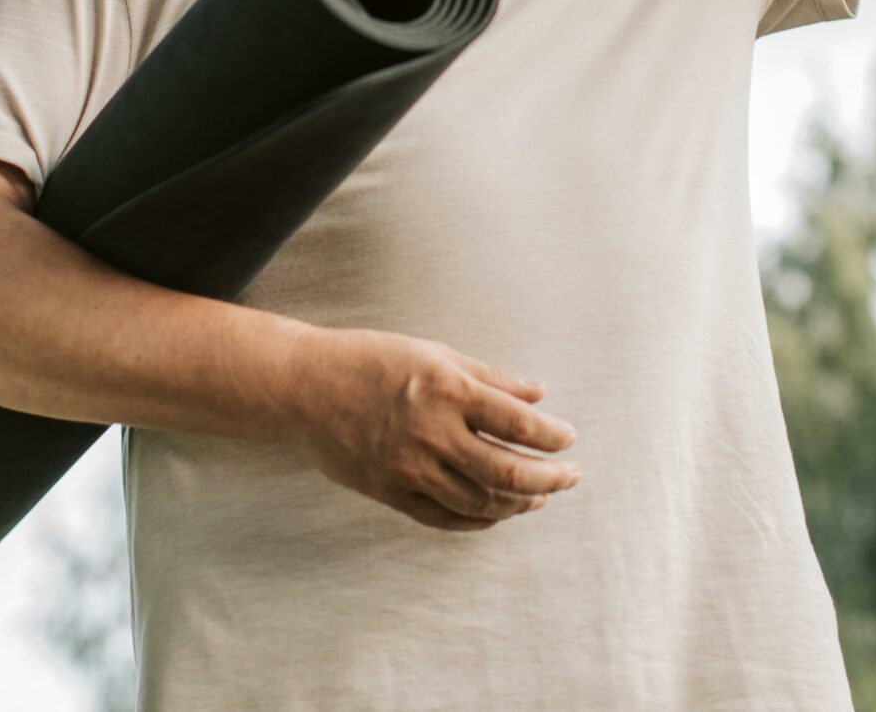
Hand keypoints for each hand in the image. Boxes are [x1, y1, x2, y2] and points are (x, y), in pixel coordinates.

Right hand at [281, 325, 581, 531]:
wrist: (305, 387)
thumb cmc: (371, 360)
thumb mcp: (435, 353)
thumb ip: (490, 377)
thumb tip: (539, 395)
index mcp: (451, 391)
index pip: (521, 426)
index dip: (554, 438)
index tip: (569, 440)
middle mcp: (435, 434)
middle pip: (509, 473)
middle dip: (549, 479)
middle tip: (570, 477)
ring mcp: (412, 469)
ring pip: (480, 503)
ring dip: (517, 504)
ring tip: (536, 497)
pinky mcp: (391, 492)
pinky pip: (444, 517)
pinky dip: (476, 520)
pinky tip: (494, 514)